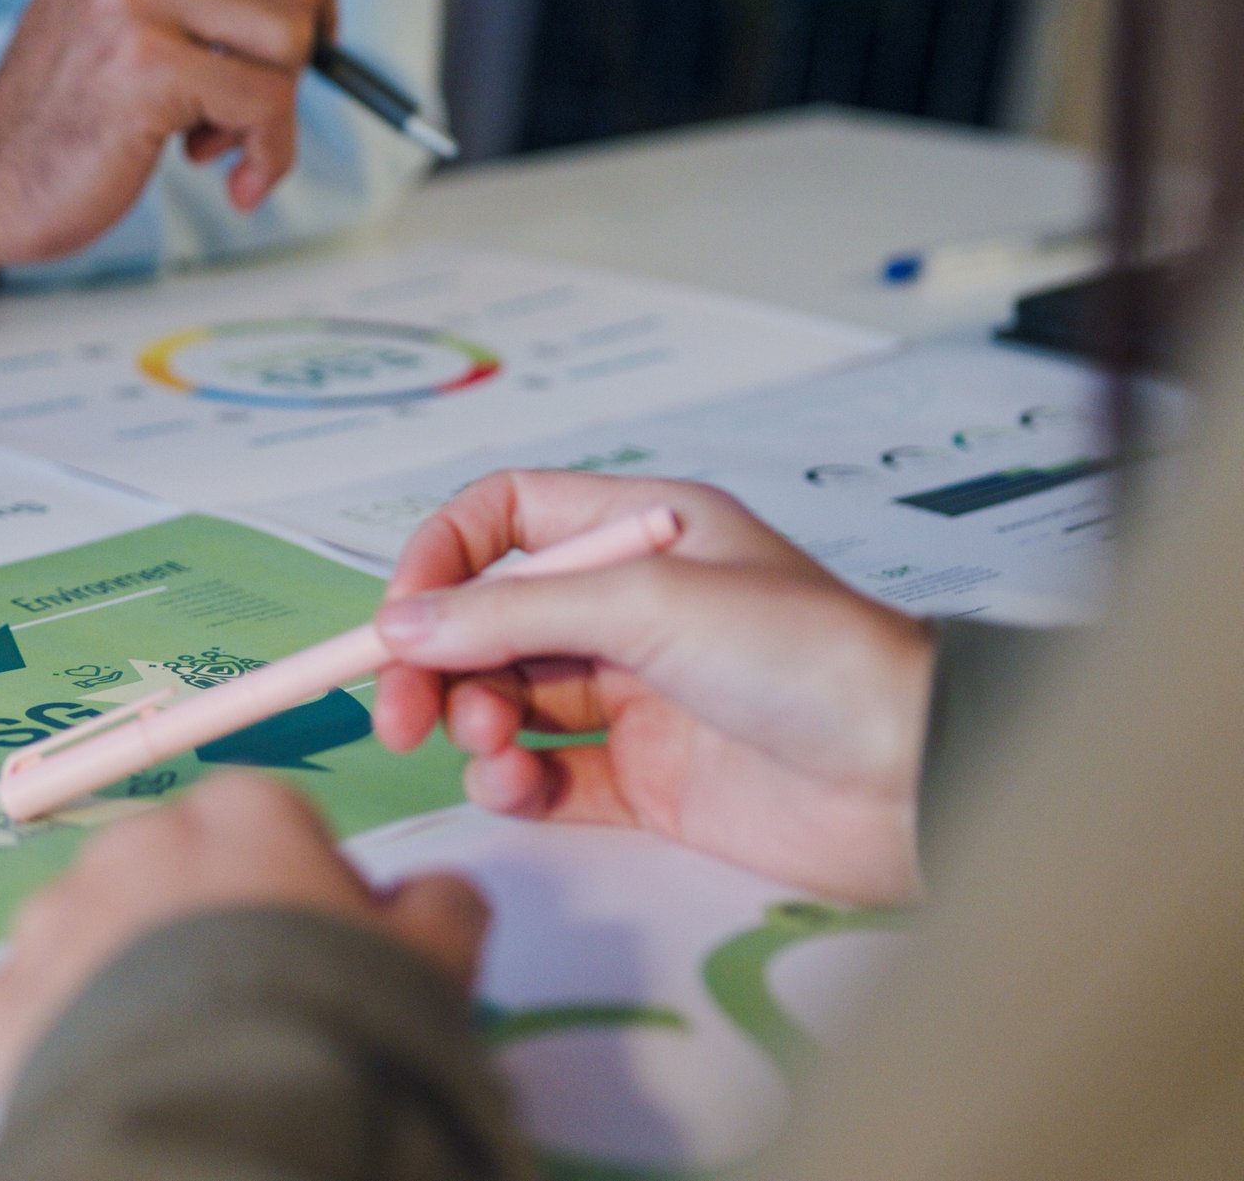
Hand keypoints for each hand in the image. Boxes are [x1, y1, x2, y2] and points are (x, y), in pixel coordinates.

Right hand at [0, 0, 332, 263]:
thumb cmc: (71, 95)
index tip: (292, 18)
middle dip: (295, 46)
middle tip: (250, 89)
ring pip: (292, 35)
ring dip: (274, 101)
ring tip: (215, 125)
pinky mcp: (146, 66)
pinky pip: (266, 102)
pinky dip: (266, 150)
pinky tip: (228, 168)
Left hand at [0, 773, 487, 1093]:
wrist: (233, 1120)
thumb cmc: (335, 1032)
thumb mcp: (432, 965)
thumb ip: (436, 910)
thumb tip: (437, 898)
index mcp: (244, 815)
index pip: (264, 825)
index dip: (292, 888)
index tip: (314, 944)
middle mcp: (138, 844)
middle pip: (168, 869)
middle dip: (198, 924)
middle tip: (247, 1004)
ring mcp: (59, 917)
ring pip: (88, 932)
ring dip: (119, 974)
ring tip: (176, 1051)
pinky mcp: (0, 999)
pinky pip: (23, 1005)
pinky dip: (52, 1036)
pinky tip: (110, 1078)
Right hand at [372, 471, 935, 904]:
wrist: (912, 780)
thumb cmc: (807, 658)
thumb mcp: (649, 604)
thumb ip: (512, 615)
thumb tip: (400, 627)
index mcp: (640, 532)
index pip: (503, 521)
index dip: (439, 561)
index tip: (398, 622)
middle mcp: (631, 608)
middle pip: (487, 621)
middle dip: (435, 665)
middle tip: (403, 716)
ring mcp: (636, 697)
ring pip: (505, 702)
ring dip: (473, 725)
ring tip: (493, 749)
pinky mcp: (644, 781)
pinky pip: (544, 776)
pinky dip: (513, 784)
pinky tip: (521, 789)